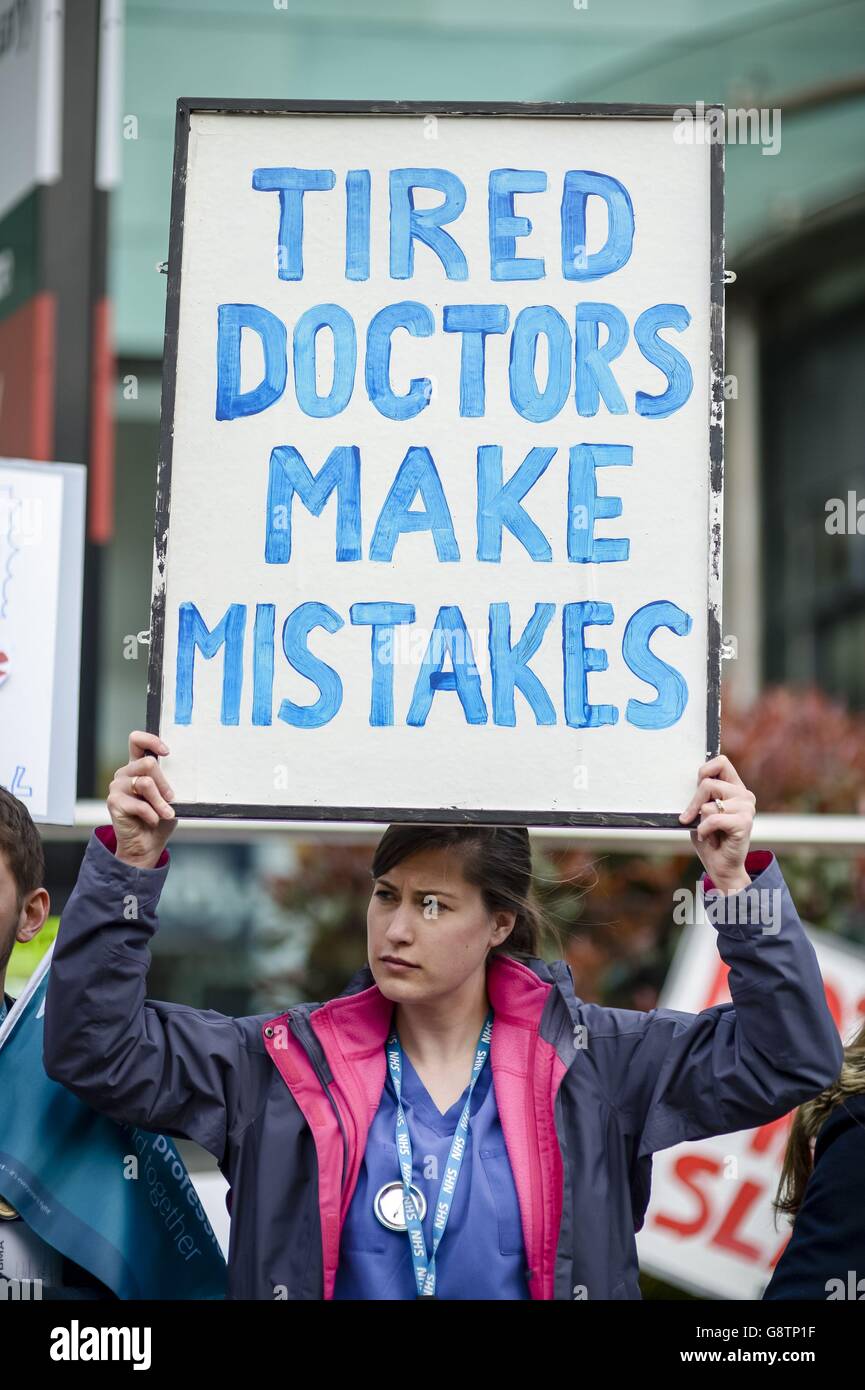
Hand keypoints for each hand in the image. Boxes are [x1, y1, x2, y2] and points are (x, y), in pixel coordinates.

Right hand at [107, 730, 176, 868]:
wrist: (147, 844)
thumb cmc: (160, 818)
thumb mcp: (169, 797)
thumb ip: (169, 782)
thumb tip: (182, 773)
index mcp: (137, 767)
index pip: (137, 741)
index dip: (151, 740)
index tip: (167, 752)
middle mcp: (125, 773)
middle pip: (148, 763)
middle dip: (165, 784)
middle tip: (171, 799)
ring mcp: (117, 787)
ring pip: (145, 783)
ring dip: (160, 801)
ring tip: (166, 813)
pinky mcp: (114, 802)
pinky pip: (140, 804)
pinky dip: (153, 814)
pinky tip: (153, 820)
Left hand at [679, 754, 755, 891]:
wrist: (721, 866)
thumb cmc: (710, 838)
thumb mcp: (701, 812)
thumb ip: (701, 796)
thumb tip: (694, 781)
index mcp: (735, 788)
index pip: (721, 762)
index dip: (705, 770)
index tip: (696, 786)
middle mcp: (744, 795)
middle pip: (708, 783)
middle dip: (693, 802)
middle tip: (691, 817)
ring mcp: (746, 808)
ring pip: (708, 804)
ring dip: (700, 820)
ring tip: (708, 830)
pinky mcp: (744, 822)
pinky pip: (713, 818)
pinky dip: (704, 830)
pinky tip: (708, 837)